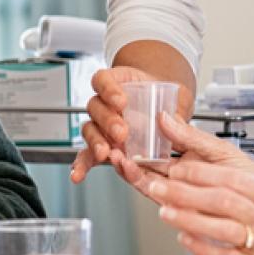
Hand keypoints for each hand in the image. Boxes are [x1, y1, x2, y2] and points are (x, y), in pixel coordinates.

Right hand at [70, 66, 192, 185]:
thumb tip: (172, 120)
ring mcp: (101, 124)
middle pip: (95, 106)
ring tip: (106, 152)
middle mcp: (105, 102)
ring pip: (90, 129)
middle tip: (121, 132)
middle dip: (107, 120)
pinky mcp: (104, 145)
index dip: (108, 89)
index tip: (121, 101)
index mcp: (119, 82)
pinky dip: (82, 165)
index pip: (103, 79)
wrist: (166, 111)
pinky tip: (78, 175)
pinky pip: (88, 154)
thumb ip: (176, 108)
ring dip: (96, 141)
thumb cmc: (166, 99)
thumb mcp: (176, 97)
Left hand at [140, 116, 253, 254]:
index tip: (178, 167)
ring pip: (222, 226)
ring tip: (164, 212)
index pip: (234, 177)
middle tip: (160, 185)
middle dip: (187, 191)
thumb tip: (223, 176)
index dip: (202, 171)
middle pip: (222, 198)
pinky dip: (203, 248)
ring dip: (189, 218)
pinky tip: (185, 240)